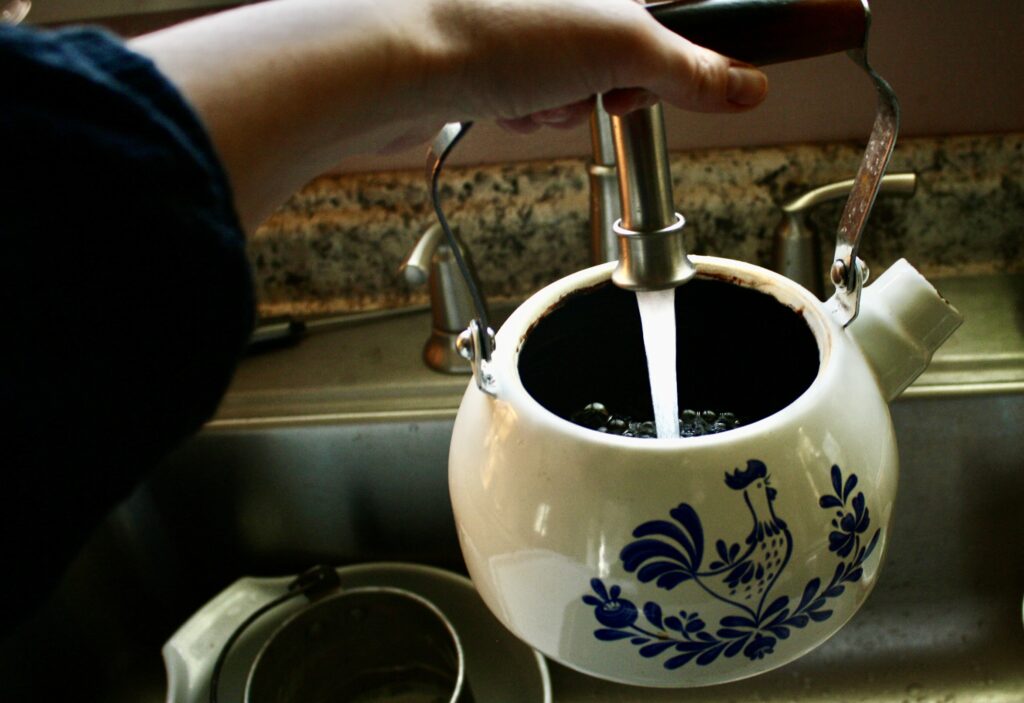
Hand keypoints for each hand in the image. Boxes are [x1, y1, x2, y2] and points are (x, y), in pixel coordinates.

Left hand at [428, 0, 766, 133]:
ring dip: (564, 106)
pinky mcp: (493, 59)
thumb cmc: (490, 30)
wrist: (390, 65)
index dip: (686, 54)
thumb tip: (748, 84)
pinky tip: (503, 105)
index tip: (689, 80)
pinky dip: (526, 113)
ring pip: (579, 82)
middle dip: (612, 86)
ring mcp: (525, 24)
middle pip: (627, 51)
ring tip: (533, 94)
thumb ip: (693, 67)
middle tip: (596, 91)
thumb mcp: (620, 46)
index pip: (675, 13)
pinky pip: (534, 98)